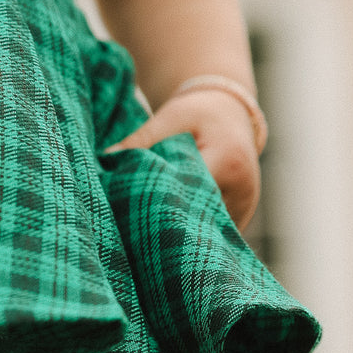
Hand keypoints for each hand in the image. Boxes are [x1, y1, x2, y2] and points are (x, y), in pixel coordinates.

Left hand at [107, 88, 260, 231]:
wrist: (233, 113)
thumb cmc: (198, 112)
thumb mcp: (169, 117)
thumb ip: (140, 140)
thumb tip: (105, 158)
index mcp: (228, 161)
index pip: (191, 194)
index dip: (163, 206)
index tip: (135, 216)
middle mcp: (243, 188)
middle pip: (200, 219)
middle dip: (170, 226)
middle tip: (137, 236)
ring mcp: (247, 205)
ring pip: (208, 230)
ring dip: (184, 233)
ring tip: (152, 240)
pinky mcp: (244, 214)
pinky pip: (216, 230)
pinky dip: (196, 231)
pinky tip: (172, 237)